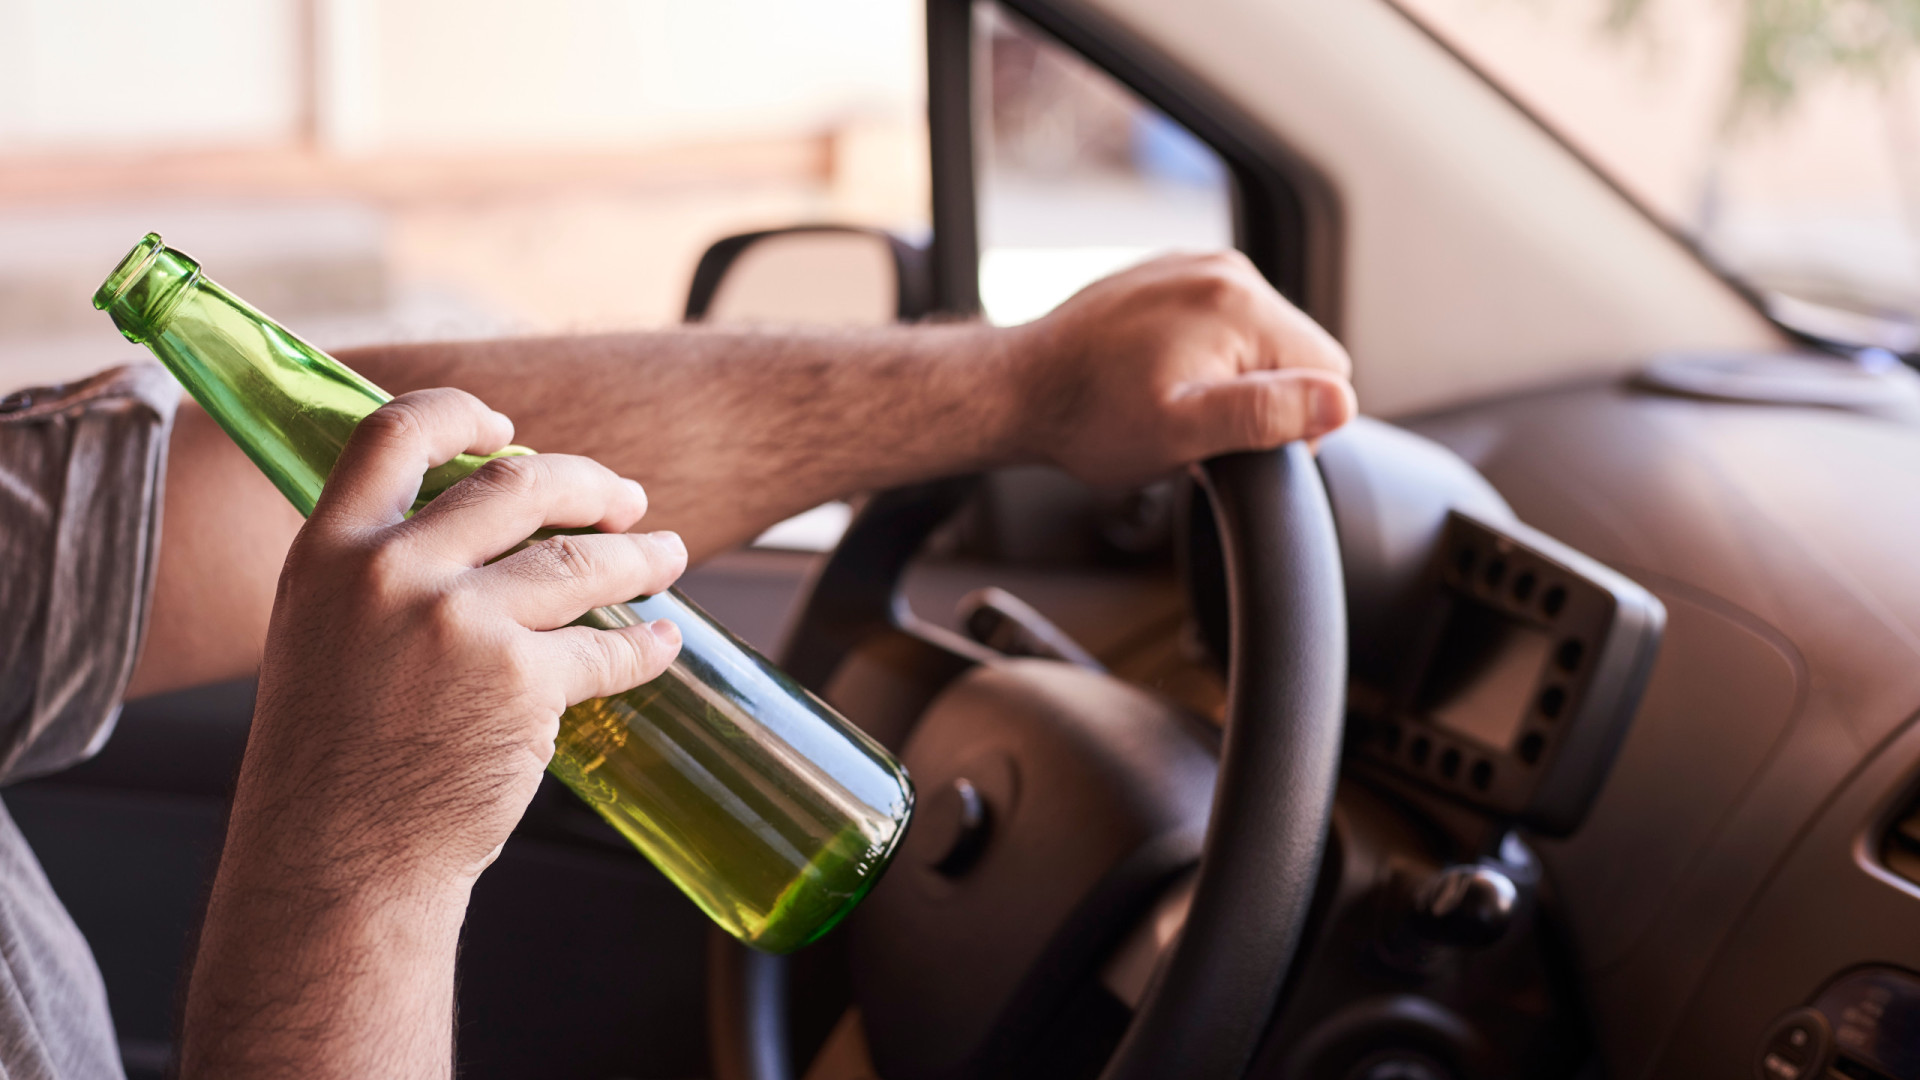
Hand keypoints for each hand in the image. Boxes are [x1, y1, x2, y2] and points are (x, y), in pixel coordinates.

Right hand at [234, 388, 687, 891]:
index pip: (397, 433)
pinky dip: (644, 646)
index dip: (463, 414)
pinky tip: (662, 642)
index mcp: (330, 550)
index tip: (509, 428)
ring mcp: (460, 624)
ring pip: (580, 561)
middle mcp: (392, 573)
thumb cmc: (332, 760)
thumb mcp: (322, 633)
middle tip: (627, 501)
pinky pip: (605, 649)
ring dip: (639, 556)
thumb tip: (482, 524)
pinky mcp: (520, 682)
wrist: (338, 861)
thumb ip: (380, 571)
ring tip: (667, 557)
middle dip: (590, 486)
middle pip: (519, 484)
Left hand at [1010, 251, 1355, 486]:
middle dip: (1265, 396)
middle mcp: (1225, 271)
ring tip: (1175, 401)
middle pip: (1298, 351)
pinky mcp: (1173, 275)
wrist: (1019, 387)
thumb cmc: (1090, 416)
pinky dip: (1208, 354)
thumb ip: (1265, 414)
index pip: (1330, 371)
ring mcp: (1197, 267)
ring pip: (1263, 339)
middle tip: (1201, 425)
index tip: (1239, 441)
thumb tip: (1337, 402)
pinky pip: (1225, 321)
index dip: (1298, 421)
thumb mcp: (1183, 434)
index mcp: (1240, 304)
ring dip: (1236, 377)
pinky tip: (1161, 376)